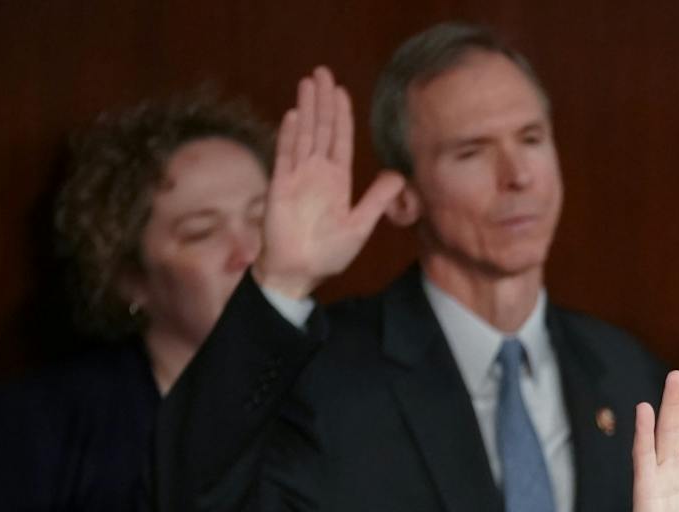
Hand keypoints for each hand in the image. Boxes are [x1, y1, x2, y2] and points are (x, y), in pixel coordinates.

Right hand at [252, 67, 406, 300]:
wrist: (298, 272)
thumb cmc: (328, 253)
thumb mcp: (360, 226)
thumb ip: (377, 199)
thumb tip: (398, 176)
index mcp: (337, 181)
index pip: (341, 140)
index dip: (342, 115)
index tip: (341, 91)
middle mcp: (317, 174)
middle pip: (321, 129)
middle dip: (322, 101)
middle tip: (322, 72)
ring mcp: (297, 177)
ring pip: (304, 135)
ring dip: (307, 109)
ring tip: (308, 83)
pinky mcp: (280, 187)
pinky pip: (285, 156)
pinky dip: (290, 136)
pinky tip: (294, 116)